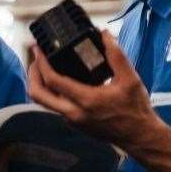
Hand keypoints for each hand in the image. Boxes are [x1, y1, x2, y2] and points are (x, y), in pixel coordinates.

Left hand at [27, 30, 170, 171]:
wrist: (138, 136)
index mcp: (86, 100)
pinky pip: (54, 105)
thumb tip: (104, 35)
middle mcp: (73, 113)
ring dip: (39, 83)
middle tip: (36, 58)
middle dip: (32, 74)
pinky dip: (50, 91)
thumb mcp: (131, 79)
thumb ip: (117, 56)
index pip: (53, 81)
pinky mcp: (73, 123)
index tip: (39, 49)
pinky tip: (58, 78)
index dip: (42, 63)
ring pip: (44, 102)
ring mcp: (71, 120)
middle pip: (38, 94)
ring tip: (44, 65)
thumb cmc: (136, 109)